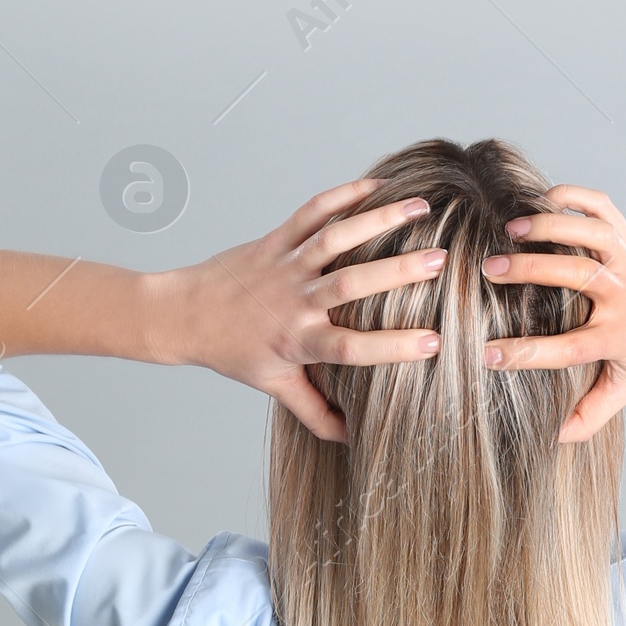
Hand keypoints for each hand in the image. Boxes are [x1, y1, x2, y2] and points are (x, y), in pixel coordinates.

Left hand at [172, 179, 445, 441]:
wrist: (184, 314)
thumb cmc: (234, 352)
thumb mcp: (275, 386)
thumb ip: (315, 412)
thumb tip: (351, 440)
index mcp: (299, 342)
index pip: (351, 348)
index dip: (391, 346)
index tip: (433, 343)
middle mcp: (296, 302)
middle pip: (351, 284)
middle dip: (398, 272)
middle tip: (441, 261)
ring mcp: (287, 265)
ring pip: (336, 238)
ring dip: (380, 220)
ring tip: (422, 207)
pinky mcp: (277, 238)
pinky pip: (313, 211)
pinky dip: (346, 195)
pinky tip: (380, 186)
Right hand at [480, 185, 625, 442]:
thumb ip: (590, 414)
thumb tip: (554, 438)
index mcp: (617, 336)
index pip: (565, 348)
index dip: (524, 354)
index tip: (487, 354)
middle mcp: (623, 294)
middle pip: (570, 276)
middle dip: (526, 271)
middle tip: (490, 270)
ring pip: (586, 233)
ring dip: (547, 226)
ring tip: (511, 230)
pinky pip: (601, 207)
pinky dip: (573, 197)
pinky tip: (544, 201)